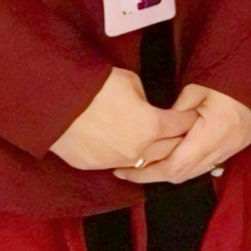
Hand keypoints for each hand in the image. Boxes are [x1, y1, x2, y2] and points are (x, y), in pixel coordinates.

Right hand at [51, 68, 196, 173]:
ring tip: (157, 145)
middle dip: (177, 139)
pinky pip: (117, 163)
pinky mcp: (94, 166)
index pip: (182, 126)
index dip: (189, 118)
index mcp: (153, 127)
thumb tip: (146, 107)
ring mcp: (115, 161)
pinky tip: (126, 150)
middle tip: (181, 133)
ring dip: (153, 154)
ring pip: (144, 162)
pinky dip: (125, 157)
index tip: (193, 115)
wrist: (57, 102)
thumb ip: (146, 100)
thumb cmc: (97, 87)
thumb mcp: (132, 84)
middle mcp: (139, 150)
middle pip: (169, 149)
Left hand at [117, 84, 250, 184]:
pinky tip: (175, 155)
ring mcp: (231, 149)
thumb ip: (177, 109)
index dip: (147, 173)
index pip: (174, 166)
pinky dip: (187, 165)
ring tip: (149, 163)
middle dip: (154, 176)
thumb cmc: (232, 76)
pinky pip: (206, 164)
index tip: (124, 171)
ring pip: (195, 172)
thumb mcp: (199, 85)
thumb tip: (158, 126)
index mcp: (212, 133)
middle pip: (183, 175)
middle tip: (130, 170)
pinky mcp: (237, 146)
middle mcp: (221, 148)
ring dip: (171, 171)